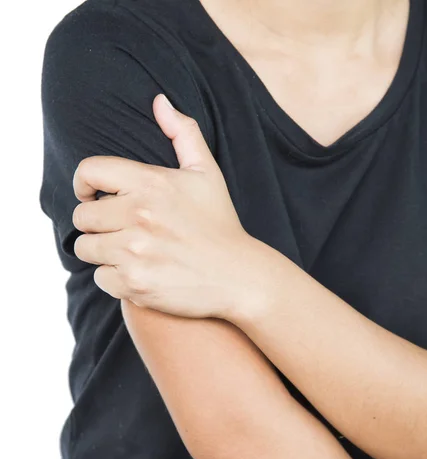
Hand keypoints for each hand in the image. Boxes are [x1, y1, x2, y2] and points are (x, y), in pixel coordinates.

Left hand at [72, 93, 262, 319]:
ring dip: (104, 251)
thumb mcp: (207, 173)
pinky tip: (141, 272)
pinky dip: (116, 278)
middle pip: (82, 216)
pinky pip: (101, 278)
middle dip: (98, 223)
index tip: (93, 195)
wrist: (238, 276)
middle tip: (123, 229)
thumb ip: (183, 133)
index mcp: (152, 183)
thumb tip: (159, 100)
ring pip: (87, 248)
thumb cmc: (219, 223)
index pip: (89, 171)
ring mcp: (135, 252)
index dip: (84, 183)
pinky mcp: (135, 283)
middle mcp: (139, 216)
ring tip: (132, 251)